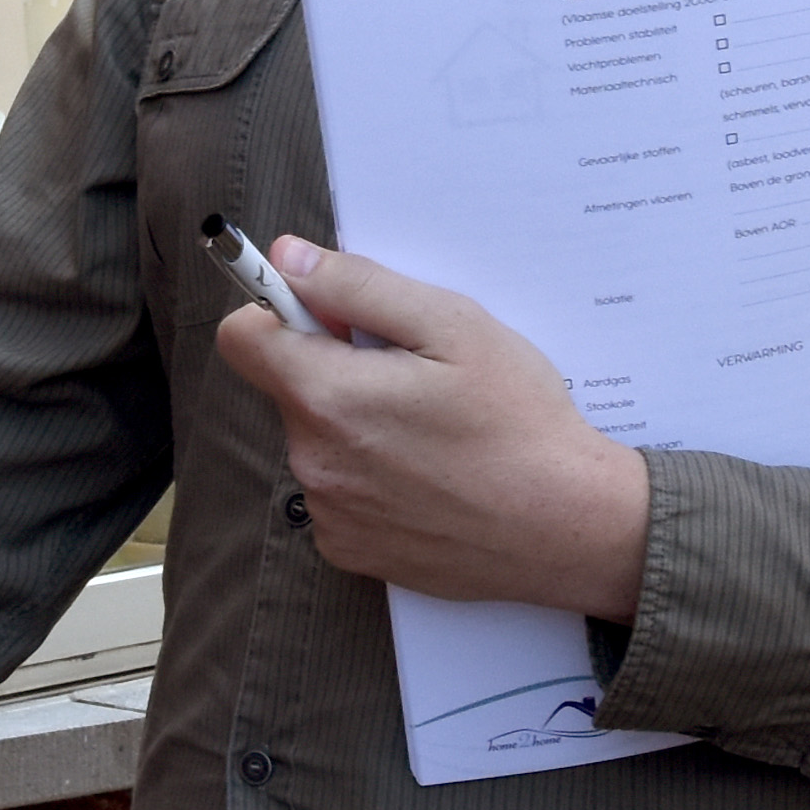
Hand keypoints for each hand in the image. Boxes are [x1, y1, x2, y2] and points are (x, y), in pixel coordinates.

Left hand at [211, 235, 651, 619]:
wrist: (568, 528)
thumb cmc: (520, 422)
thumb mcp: (453, 326)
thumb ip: (358, 286)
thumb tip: (287, 259)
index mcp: (327, 396)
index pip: (242, 337)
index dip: (281, 312)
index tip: (334, 315)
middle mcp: (312, 460)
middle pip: (289, 388)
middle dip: (335, 368)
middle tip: (413, 374)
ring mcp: (330, 513)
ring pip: (317, 440)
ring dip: (355, 424)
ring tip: (432, 430)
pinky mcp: (351, 550)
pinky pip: (337, 493)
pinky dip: (369, 478)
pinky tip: (429, 477)